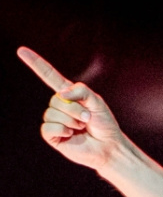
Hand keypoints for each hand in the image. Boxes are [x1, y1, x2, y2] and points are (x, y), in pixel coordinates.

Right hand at [17, 46, 124, 170]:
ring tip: (81, 127)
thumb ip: (81, 91)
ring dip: (71, 121)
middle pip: (56, 99)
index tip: (21, 50)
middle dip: (75, 109)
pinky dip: (62, 130)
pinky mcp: (52, 135)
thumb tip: (61, 94)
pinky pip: (48, 128)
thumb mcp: (96, 101)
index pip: (49, 76)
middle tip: (87, 119)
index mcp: (68, 94)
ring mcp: (54, 120)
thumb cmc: (103, 123)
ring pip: (52, 114)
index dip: (36, 64)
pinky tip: (71, 135)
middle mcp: (59, 105)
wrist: (109, 146)